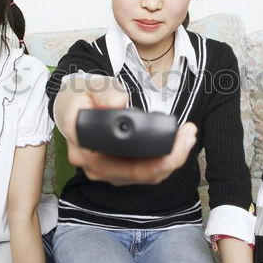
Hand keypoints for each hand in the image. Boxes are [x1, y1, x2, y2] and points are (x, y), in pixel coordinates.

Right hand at [54, 74, 197, 185]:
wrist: (74, 107)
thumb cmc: (82, 98)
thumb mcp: (90, 86)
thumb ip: (103, 92)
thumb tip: (117, 103)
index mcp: (82, 144)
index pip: (117, 160)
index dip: (148, 156)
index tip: (171, 137)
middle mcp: (93, 165)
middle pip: (136, 172)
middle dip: (170, 158)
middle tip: (188, 135)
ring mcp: (106, 172)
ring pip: (145, 176)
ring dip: (171, 160)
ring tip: (188, 136)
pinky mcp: (118, 173)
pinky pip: (145, 174)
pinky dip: (165, 162)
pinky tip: (179, 145)